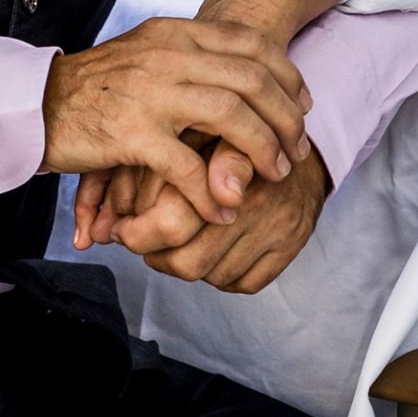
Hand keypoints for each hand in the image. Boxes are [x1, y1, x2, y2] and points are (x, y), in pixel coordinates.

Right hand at [41, 14, 313, 231]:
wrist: (36, 105)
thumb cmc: (94, 87)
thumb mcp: (147, 54)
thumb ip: (192, 58)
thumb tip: (243, 73)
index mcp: (176, 34)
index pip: (251, 44)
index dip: (287, 75)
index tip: (302, 103)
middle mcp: (168, 56)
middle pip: (252, 81)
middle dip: (286, 118)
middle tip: (297, 149)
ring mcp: (151, 93)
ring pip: (231, 117)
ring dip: (262, 150)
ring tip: (274, 174)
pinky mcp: (132, 133)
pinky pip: (187, 166)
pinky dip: (212, 191)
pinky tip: (223, 208)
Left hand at [126, 140, 330, 292]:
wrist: (294, 140)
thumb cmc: (233, 137)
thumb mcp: (198, 134)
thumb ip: (167, 169)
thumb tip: (130, 214)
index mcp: (227, 170)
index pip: (170, 225)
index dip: (138, 234)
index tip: (123, 229)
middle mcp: (257, 203)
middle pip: (187, 262)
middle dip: (159, 256)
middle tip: (147, 241)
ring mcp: (277, 228)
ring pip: (213, 276)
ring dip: (191, 264)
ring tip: (181, 242)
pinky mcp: (292, 245)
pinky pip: (244, 283)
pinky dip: (224, 275)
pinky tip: (216, 252)